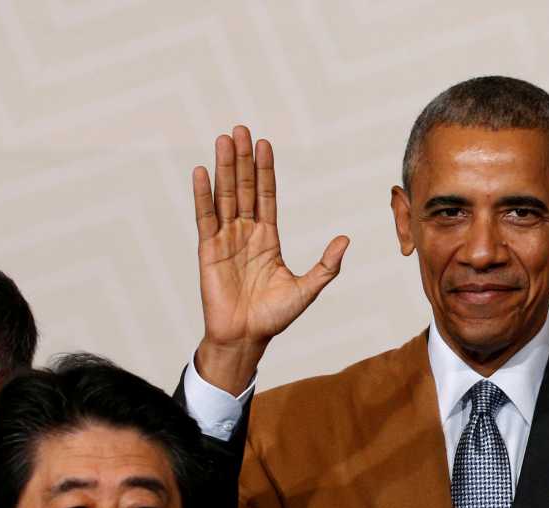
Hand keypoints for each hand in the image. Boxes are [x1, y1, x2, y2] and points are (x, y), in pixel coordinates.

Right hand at [192, 125, 349, 394]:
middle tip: (241, 129)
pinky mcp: (208, 251)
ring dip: (224, 168)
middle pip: (244, 188)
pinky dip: (203, 195)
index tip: (265, 144)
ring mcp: (225, 240)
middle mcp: (245, 233)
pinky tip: (202, 172)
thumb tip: (345, 240)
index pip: (266, 196)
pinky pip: (205, 217)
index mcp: (267, 238)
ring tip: (224, 139)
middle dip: (243, 159)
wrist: (246, 337)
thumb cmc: (274, 316)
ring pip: (225, 196)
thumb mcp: (307, 289)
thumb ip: (326, 265)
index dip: (265, 170)